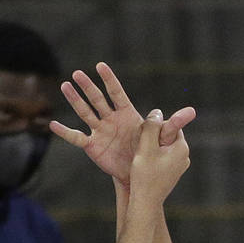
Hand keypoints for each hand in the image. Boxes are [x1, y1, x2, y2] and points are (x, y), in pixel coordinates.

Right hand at [50, 61, 194, 184]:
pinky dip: (65, 131)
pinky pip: (76, 137)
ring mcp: (101, 132)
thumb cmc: (153, 156)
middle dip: (88, 86)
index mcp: (127, 114)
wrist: (140, 177)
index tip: (99, 65)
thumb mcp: (163, 139)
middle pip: (98, 99)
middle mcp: (111, 120)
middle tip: (76, 72)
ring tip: (64, 86)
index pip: (116, 93)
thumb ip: (171, 124)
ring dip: (75, 99)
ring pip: (85, 112)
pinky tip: (52, 124)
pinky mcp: (93, 146)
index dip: (109, 79)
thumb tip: (191, 111)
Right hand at [125, 110, 190, 206]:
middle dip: (152, 138)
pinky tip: (143, 167)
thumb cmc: (144, 176)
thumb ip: (151, 127)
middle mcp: (184, 157)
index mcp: (182, 148)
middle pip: (167, 136)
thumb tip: (157, 112)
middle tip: (140, 148)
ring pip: (163, 148)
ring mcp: (179, 167)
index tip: (144, 137)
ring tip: (141, 159)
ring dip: (151, 149)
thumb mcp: (145, 147)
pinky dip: (152, 159)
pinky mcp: (172, 175)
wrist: (145, 204)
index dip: (155, 127)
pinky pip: (162, 159)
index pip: (171, 126)